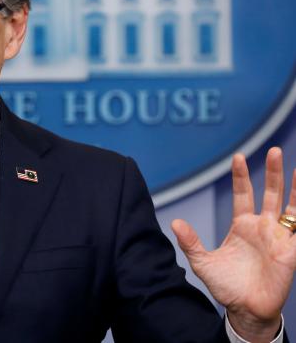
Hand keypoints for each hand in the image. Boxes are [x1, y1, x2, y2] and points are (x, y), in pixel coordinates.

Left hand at [172, 147, 293, 342]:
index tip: (238, 156)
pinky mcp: (290, 251)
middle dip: (272, 172)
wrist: (245, 310)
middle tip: (274, 150)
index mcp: (242, 226)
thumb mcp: (202, 262)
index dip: (241, 176)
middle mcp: (262, 227)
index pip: (243, 194)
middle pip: (270, 193)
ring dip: (294, 187)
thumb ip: (190, 242)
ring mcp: (278, 238)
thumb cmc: (226, 286)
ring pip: (290, 206)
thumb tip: (175, 222)